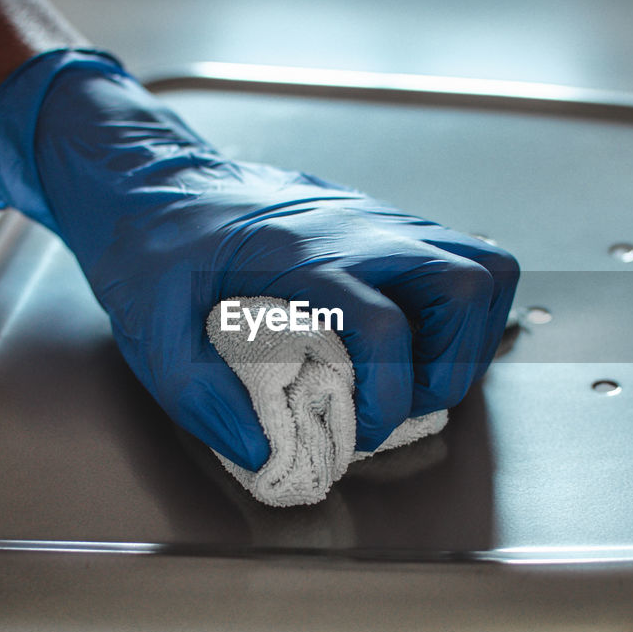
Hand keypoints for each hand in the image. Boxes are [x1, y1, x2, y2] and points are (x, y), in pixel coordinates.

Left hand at [0, 50, 518, 469]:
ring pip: (480, 263)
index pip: (385, 326)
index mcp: (302, 254)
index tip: (362, 430)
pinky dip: (455, 307)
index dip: (389, 396)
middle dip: (457, 361)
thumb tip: (267, 450)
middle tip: (411, 397)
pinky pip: (456, 255)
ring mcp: (378, 218)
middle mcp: (357, 228)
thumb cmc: (152, 250)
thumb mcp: (153, 334)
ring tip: (423, 370)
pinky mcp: (383, 222)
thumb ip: (204, 399)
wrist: (153, 181)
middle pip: (469, 280)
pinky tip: (413, 335)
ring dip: (470, 332)